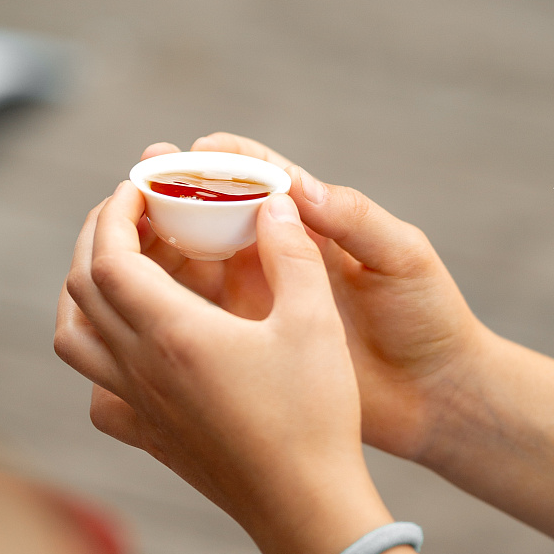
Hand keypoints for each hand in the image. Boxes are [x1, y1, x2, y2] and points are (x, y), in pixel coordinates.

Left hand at [54, 181, 389, 553]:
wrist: (307, 511)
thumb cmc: (314, 417)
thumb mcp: (315, 321)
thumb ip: (291, 252)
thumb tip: (273, 201)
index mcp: (172, 334)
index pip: (109, 256)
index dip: (117, 211)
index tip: (141, 182)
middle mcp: (139, 369)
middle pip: (81, 288)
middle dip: (99, 235)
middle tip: (134, 208)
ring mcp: (138, 408)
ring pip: (74, 339)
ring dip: (85, 292)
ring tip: (126, 265)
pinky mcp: (149, 438)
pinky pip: (97, 392)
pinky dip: (99, 358)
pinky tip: (137, 346)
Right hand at [143, 133, 485, 463]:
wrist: (437, 398)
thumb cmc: (429, 317)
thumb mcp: (400, 258)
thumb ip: (353, 218)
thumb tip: (291, 187)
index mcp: (311, 220)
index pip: (252, 172)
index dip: (215, 159)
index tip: (184, 155)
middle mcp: (274, 253)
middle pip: (204, 211)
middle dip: (164, 197)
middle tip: (130, 193)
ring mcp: (255, 299)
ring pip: (185, 261)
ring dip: (151, 248)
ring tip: (117, 244)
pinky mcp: (245, 344)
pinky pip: (189, 317)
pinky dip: (158, 304)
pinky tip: (131, 305)